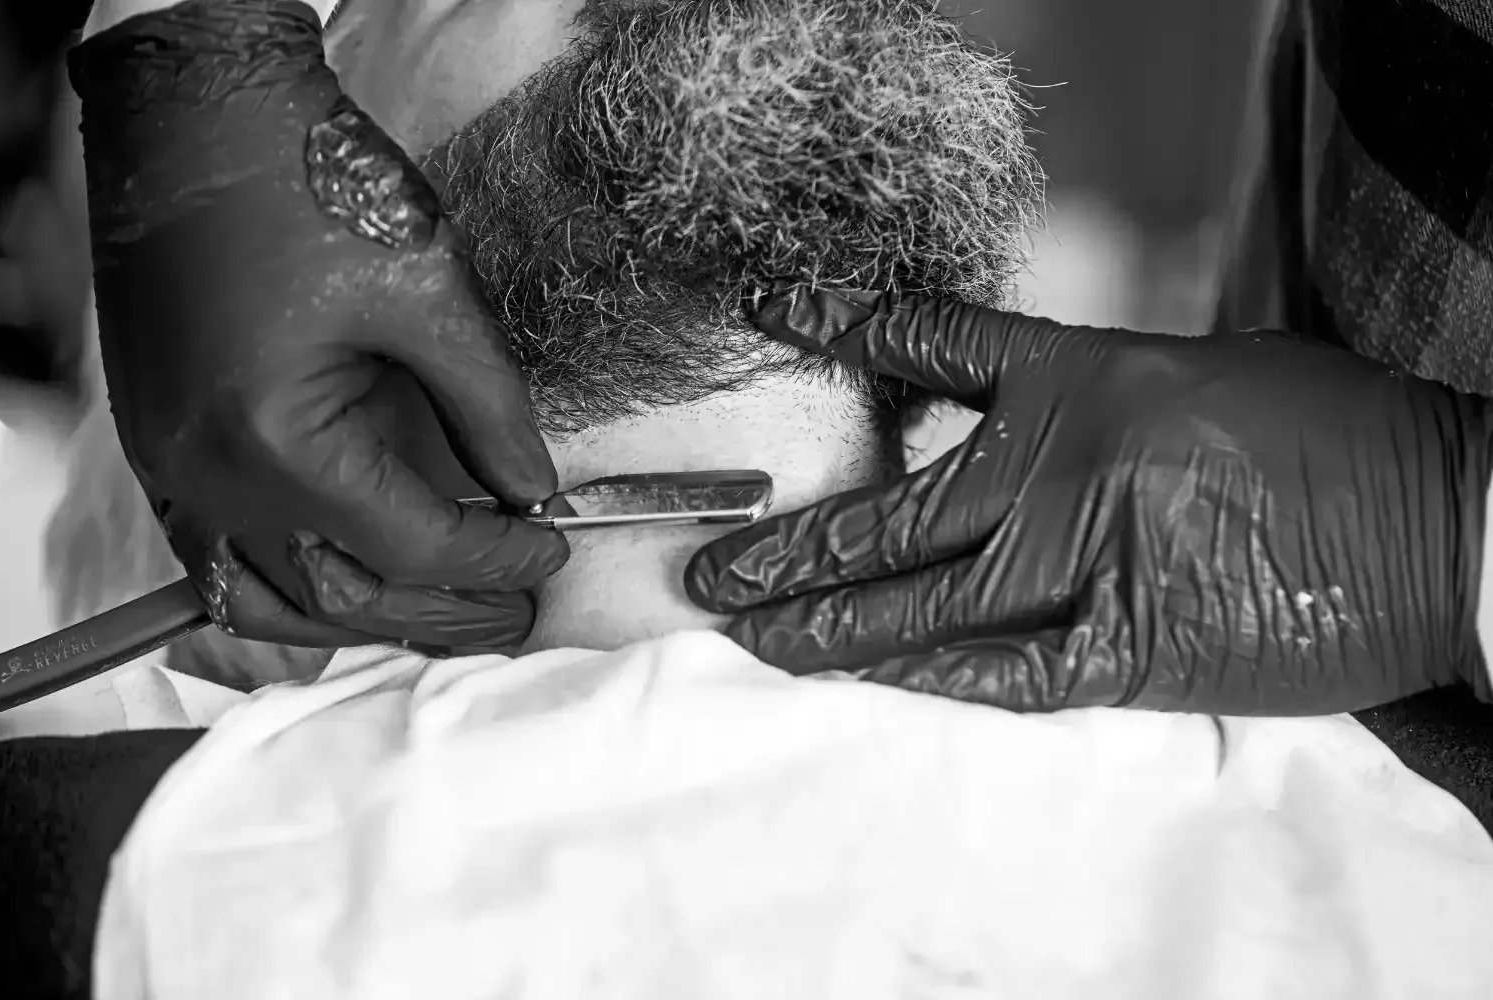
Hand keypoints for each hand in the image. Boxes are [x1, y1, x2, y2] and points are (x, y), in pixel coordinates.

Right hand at [68, 0, 566, 650]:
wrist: (189, 113)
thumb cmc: (303, 180)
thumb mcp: (427, 291)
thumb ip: (488, 405)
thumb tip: (533, 489)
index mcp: (274, 441)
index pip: (412, 544)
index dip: (494, 558)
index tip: (550, 549)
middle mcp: (208, 477)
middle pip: (341, 595)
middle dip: (443, 611)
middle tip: (517, 612)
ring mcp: (170, 469)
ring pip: (267, 600)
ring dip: (361, 616)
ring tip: (441, 614)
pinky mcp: (160, 448)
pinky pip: (215, 559)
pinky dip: (284, 588)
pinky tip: (339, 586)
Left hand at [685, 286, 1492, 714]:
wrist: (1435, 518)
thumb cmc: (1328, 431)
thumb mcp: (1195, 369)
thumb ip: (1091, 396)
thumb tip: (1018, 427)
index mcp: (1078, 376)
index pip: (927, 340)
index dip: (836, 317)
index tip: (768, 302)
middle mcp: (1059, 467)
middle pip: (889, 512)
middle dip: (791, 545)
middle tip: (715, 570)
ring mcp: (1084, 562)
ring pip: (918, 603)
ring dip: (823, 621)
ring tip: (749, 634)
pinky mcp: (1126, 649)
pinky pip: (996, 670)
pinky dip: (923, 674)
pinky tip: (859, 678)